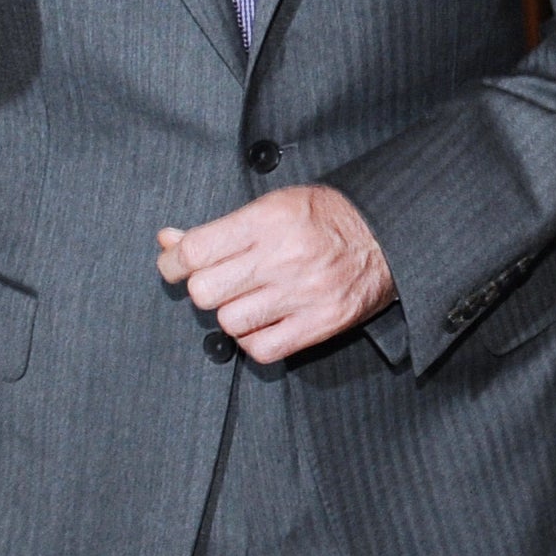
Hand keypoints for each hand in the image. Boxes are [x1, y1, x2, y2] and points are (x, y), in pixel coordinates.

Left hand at [156, 186, 395, 363]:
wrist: (387, 235)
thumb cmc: (325, 218)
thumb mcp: (272, 206)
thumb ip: (220, 228)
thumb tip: (168, 242)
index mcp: (268, 220)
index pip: (195, 251)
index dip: (172, 262)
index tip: (173, 265)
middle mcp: (284, 256)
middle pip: (204, 292)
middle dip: (203, 288)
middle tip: (218, 281)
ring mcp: (303, 293)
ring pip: (229, 323)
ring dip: (230, 314)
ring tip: (248, 299)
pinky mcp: (320, 323)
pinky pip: (260, 349)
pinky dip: (253, 340)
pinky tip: (264, 322)